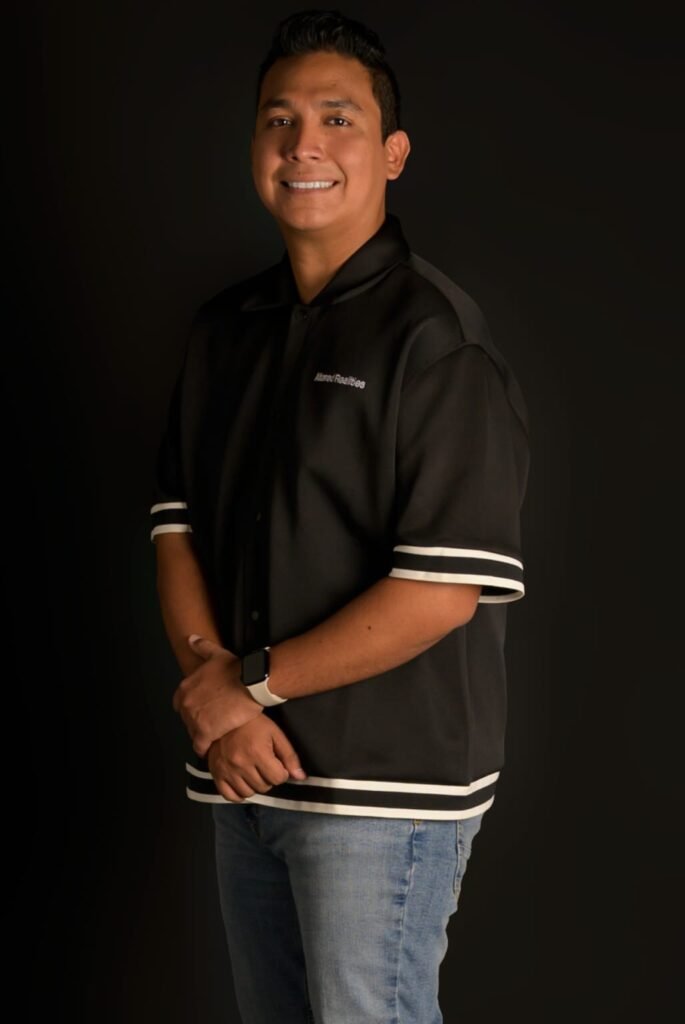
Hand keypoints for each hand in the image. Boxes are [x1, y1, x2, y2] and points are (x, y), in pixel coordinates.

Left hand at [172, 634, 263, 756]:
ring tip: (214, 735)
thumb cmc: (235, 669)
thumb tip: (191, 639)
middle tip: (211, 722)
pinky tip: (210, 748)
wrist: (250, 683)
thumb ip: (201, 647)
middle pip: (187, 719)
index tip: (202, 709)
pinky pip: (200, 745)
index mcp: (185, 688)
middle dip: (197, 721)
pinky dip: (204, 748)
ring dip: (201, 734)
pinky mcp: (205, 732)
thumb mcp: (216, 654)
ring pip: (193, 733)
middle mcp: (186, 704)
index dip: (192, 707)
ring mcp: (194, 719)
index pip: (180, 704)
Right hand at [208, 714, 307, 801]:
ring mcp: (227, 770)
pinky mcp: (216, 773)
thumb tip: (301, 777)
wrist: (225, 715)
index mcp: (257, 752)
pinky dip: (238, 794)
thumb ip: (289, 756)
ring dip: (254, 786)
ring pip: (248, 793)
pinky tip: (243, 784)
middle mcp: (241, 764)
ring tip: (254, 772)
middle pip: (264, 786)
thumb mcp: (275, 734)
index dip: (281, 772)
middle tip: (265, 766)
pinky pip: (229, 796)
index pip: (278, 778)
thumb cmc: (254, 723)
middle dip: (268, 778)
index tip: (277, 764)